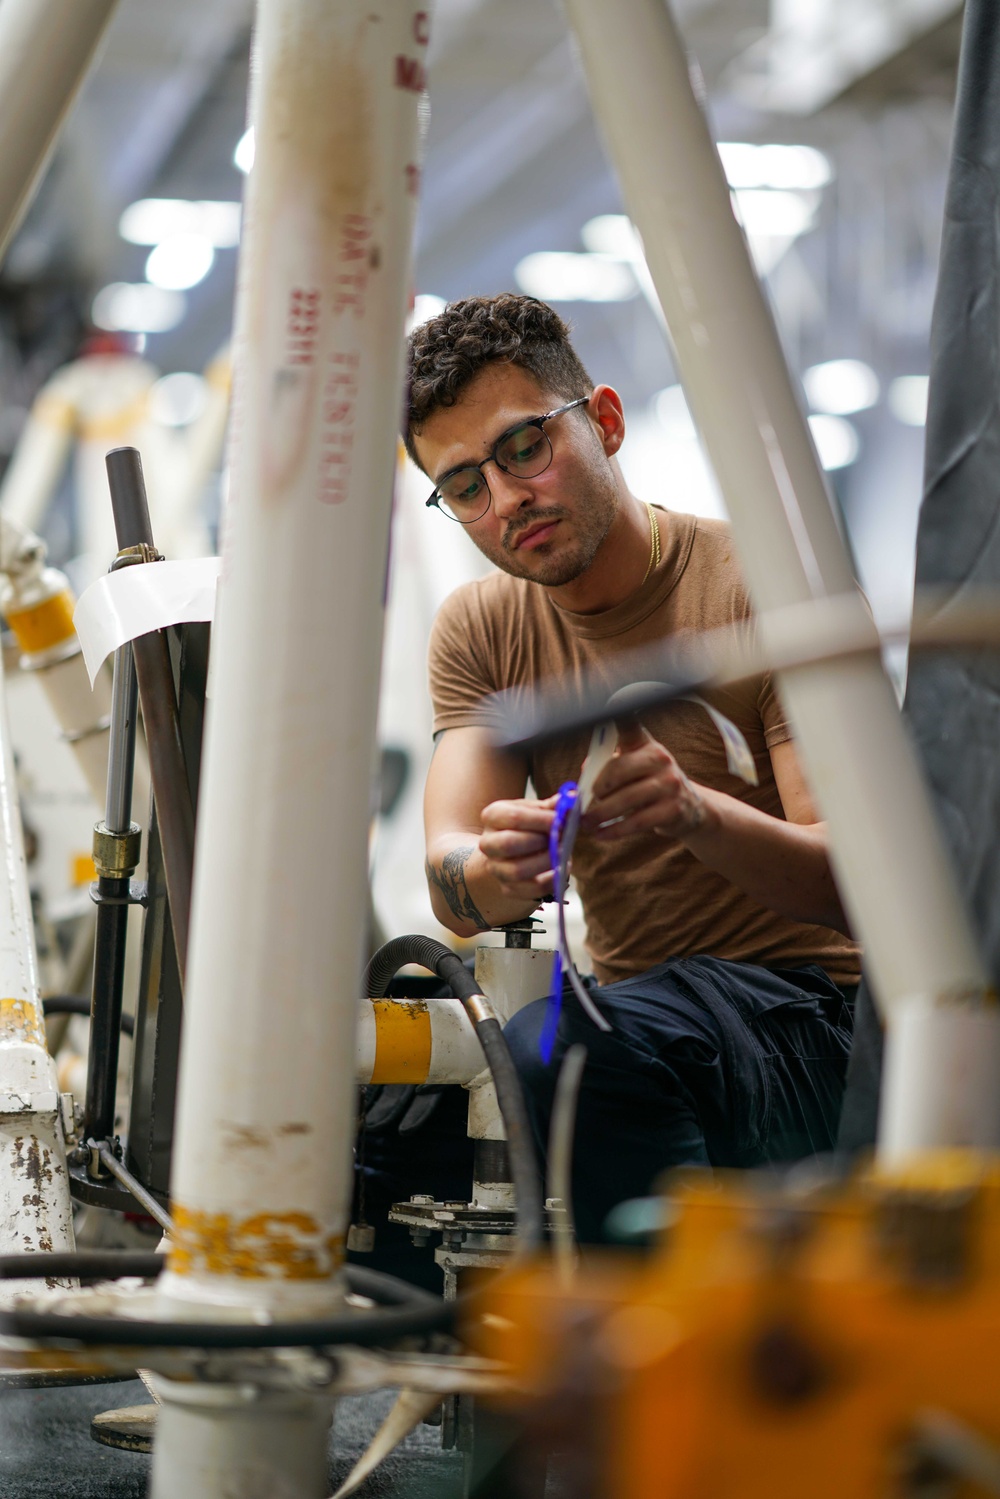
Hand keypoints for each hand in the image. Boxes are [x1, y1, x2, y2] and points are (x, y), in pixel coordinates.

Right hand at [479, 795, 557, 899]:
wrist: (508, 851)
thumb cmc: (526, 826)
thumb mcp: (536, 810)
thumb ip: (553, 806)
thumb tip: (571, 797)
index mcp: (493, 816)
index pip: (514, 817)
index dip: (541, 820)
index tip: (561, 821)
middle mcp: (488, 843)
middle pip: (508, 844)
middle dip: (540, 841)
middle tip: (560, 838)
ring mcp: (496, 868)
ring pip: (517, 870)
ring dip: (546, 862)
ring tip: (561, 853)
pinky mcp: (508, 888)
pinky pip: (531, 890)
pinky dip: (551, 881)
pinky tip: (560, 869)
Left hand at [580, 722, 707, 841]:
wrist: (691, 810)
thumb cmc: (650, 786)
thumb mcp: (633, 769)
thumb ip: (607, 766)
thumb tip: (584, 774)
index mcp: (645, 744)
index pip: (629, 723)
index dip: (618, 710)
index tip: (608, 698)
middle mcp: (659, 758)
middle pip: (619, 768)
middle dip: (597, 788)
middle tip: (583, 802)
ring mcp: (669, 783)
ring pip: (625, 799)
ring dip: (601, 814)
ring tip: (587, 822)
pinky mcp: (673, 809)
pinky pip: (636, 822)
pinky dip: (614, 830)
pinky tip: (602, 834)